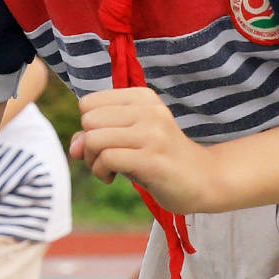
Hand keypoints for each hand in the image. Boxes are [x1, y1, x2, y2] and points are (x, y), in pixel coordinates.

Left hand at [71, 84, 222, 212]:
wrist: (204, 180)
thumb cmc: (159, 159)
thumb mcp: (126, 140)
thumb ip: (95, 136)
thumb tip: (74, 147)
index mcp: (143, 97)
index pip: (88, 103)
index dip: (88, 126)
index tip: (105, 142)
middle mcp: (149, 110)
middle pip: (89, 120)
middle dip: (88, 145)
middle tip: (105, 159)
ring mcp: (153, 134)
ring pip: (95, 139)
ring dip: (93, 161)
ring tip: (109, 170)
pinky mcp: (153, 159)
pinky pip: (107, 158)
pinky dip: (101, 172)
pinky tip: (113, 178)